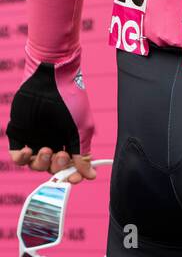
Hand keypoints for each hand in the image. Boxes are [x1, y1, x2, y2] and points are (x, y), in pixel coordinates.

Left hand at [5, 48, 95, 169]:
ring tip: (47, 149)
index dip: (72, 175)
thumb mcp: (81, 129)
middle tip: (61, 154)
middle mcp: (53, 142)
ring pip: (35, 165)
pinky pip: (17, 156)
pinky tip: (29, 150)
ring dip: (42, 163)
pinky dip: (22, 158)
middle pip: (52, 168)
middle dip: (58, 167)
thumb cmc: (71, 101)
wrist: (51, 78)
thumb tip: (89, 175)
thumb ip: (82, 153)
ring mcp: (35, 139)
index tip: (75, 178)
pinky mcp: (20, 134)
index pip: (69, 167)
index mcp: (69, 142)